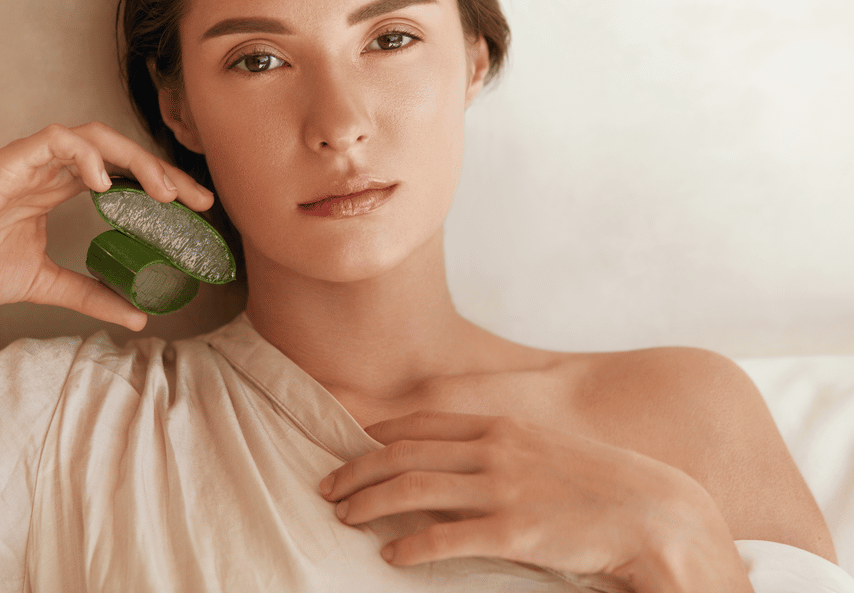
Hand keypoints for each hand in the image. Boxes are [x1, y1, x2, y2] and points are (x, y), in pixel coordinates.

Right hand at [0, 122, 212, 330]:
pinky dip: (86, 156)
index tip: (199, 209)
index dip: (164, 186)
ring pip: (95, 137)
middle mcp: (51, 169)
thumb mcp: (47, 284)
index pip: (125, 175)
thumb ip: (91, 294)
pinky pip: (54, 141)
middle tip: (198, 199)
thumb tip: (137, 316)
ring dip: (135, 160)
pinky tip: (107, 184)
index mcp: (60, 188)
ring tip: (163, 192)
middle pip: (120, 152)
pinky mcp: (7, 161)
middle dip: (164, 170)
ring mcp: (29, 161)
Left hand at [319, 410, 751, 591]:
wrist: (655, 509)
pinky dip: (410, 545)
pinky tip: (390, 556)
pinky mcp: (515, 532)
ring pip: (413, 489)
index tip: (347, 449)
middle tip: (327, 489)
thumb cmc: (597, 481)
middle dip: (357, 470)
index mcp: (501, 427)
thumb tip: (456, 460)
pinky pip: (447, 537)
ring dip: (369, 503)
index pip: (421, 424)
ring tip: (343, 517)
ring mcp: (503, 489)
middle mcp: (494, 450)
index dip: (376, 438)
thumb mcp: (543, 449)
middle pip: (404, 454)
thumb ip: (498, 449)